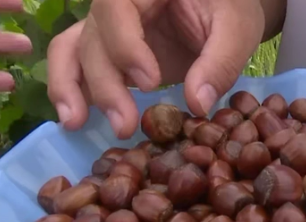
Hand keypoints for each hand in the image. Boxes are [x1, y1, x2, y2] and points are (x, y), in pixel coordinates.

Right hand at [47, 0, 264, 138]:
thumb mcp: (237, 28)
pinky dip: (72, 90)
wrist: (226, 12)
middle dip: (104, 84)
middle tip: (124, 125)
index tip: (150, 83)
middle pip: (93, 37)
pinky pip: (77, 64)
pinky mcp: (109, 51)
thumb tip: (197, 104)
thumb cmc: (230, 8)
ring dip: (69, 87)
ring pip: (71, 48)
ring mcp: (109, 27)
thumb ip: (220, 61)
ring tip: (75, 123)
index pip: (116, 7)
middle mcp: (118, 2)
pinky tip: (77, 120)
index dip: (125, 46)